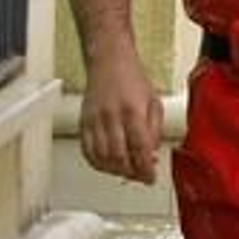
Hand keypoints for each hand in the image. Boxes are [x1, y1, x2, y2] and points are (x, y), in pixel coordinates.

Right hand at [79, 45, 162, 183]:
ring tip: (126, 172)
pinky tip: (107, 165)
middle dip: (130, 172)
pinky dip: (96, 163)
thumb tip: (152, 153)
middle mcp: (111, 117)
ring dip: (114, 170)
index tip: (150, 178)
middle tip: (140, 177)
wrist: (110, 61)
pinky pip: (86, 150)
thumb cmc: (133, 78)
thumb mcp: (154, 100)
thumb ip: (155, 128)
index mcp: (133, 110)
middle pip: (118, 156)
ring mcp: (94, 120)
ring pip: (101, 157)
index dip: (145, 168)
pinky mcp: (83, 122)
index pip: (139, 147)